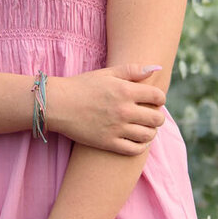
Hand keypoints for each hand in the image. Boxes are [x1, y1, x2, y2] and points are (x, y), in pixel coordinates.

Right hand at [47, 64, 165, 154]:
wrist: (58, 104)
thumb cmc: (82, 86)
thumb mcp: (107, 73)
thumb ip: (132, 70)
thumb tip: (156, 68)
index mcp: (125, 90)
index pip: (158, 97)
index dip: (159, 99)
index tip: (154, 100)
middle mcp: (124, 110)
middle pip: (157, 118)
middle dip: (157, 116)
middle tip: (151, 115)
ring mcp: (117, 128)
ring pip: (148, 135)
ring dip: (151, 131)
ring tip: (144, 127)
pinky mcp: (108, 143)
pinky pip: (134, 150)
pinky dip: (141, 146)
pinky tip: (137, 140)